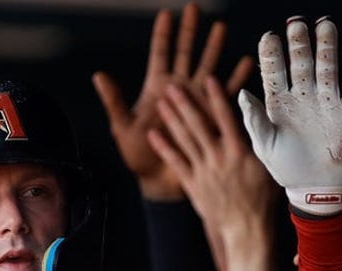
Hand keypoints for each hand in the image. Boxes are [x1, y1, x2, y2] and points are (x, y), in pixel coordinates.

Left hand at [93, 2, 252, 200]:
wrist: (158, 182)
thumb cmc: (138, 156)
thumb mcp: (123, 128)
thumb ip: (114, 101)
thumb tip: (98, 75)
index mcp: (156, 89)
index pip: (160, 54)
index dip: (163, 34)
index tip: (167, 13)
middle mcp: (178, 90)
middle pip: (185, 54)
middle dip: (190, 32)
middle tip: (195, 9)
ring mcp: (196, 101)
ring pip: (207, 67)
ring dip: (214, 48)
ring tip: (221, 27)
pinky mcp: (210, 117)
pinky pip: (225, 95)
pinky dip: (234, 79)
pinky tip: (243, 63)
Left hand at [148, 77, 278, 270]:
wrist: (247, 229)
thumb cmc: (262, 197)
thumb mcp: (268, 166)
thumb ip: (259, 141)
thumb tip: (256, 116)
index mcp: (240, 151)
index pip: (226, 117)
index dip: (216, 97)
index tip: (208, 79)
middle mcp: (219, 157)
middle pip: (199, 124)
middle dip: (184, 103)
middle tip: (172, 85)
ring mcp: (204, 171)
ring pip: (185, 139)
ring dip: (172, 119)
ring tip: (161, 102)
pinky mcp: (193, 184)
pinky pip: (176, 162)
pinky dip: (164, 148)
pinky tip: (153, 134)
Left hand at [239, 17, 341, 215]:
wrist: (316, 189)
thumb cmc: (286, 168)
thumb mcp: (265, 146)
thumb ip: (255, 121)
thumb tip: (242, 94)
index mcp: (278, 104)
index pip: (273, 72)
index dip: (271, 55)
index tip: (268, 37)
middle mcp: (302, 98)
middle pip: (301, 63)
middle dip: (299, 43)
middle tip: (297, 22)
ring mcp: (325, 104)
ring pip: (326, 69)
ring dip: (327, 48)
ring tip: (326, 25)